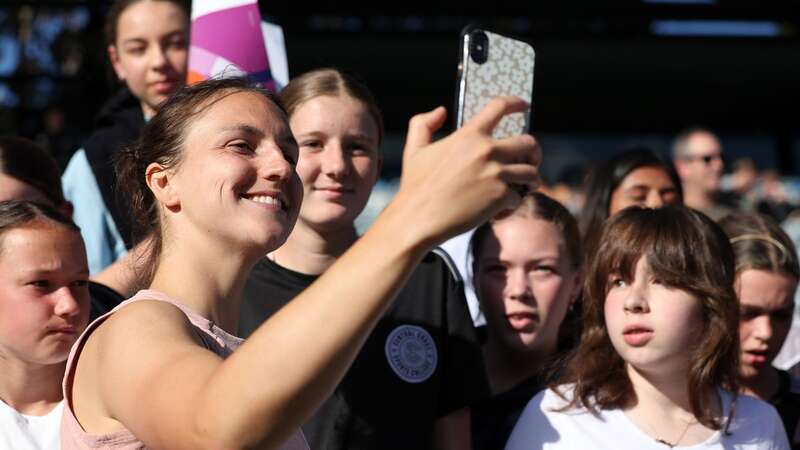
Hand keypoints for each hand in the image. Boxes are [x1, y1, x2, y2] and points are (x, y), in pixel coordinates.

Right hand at [392, 96, 540, 246]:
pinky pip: (519, 197)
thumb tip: (441, 111)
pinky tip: (500, 210)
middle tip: (530, 161)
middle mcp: (487, 151)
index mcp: (469, 135)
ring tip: (523, 187)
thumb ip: (423, 123)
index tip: (524, 107)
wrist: (417, 219)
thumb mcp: (413, 149)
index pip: (500, 107)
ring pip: (531, 173)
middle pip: (529, 143)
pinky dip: (513, 205)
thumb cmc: (415, 186)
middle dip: (534, 152)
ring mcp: (496, 174)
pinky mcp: (500, 197)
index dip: (516, 103)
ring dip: (530, 181)